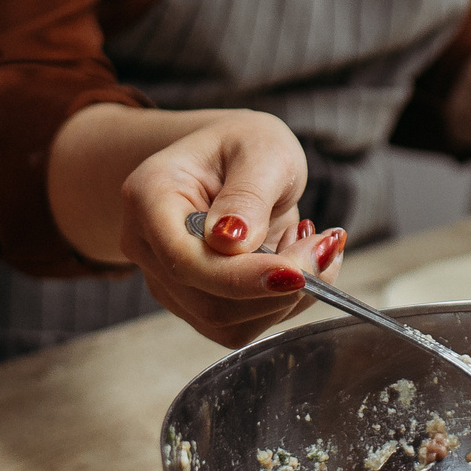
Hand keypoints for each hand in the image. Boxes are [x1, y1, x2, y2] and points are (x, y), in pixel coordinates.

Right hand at [112, 110, 341, 348]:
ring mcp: (167, 280)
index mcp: (150, 196)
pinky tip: (294, 262)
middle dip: (277, 287)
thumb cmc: (244, 146)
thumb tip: (231, 244)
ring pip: (227, 323)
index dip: (241, 276)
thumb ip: (248, 193)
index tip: (296, 272)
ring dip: (285, 298)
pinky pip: (241, 325)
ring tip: (310, 245)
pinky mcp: (193, 303)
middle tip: (324, 245)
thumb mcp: (261, 148)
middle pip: (208, 300)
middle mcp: (147, 245)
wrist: (232, 161)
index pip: (186, 258)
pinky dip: (281, 304)